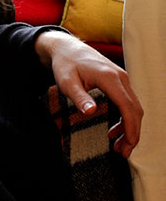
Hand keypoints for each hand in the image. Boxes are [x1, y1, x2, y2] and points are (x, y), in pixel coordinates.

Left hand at [35, 31, 142, 157]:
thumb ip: (79, 97)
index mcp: (109, 78)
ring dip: (129, 127)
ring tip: (117, 145)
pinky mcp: (119, 81)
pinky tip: (114, 130)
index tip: (127, 145)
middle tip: (122, 152)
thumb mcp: (66, 82)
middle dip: (132, 133)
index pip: (128, 107)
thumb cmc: (65, 65)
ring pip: (133, 107)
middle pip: (135, 109)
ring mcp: (122, 79)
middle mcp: (121, 78)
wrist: (67, 48)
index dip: (130, 128)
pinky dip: (124, 118)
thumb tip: (91, 112)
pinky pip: (127, 102)